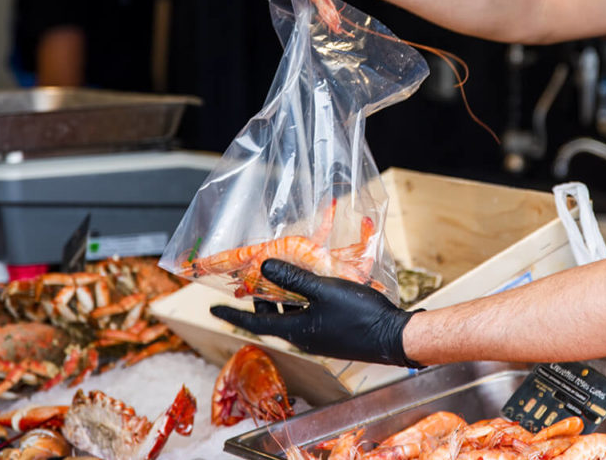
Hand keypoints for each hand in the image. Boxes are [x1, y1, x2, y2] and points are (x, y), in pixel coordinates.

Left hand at [209, 259, 419, 367]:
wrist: (393, 337)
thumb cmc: (358, 314)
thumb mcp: (323, 291)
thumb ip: (294, 279)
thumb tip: (265, 267)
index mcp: (295, 331)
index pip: (254, 323)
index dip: (232, 314)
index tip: (212, 309)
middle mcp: (303, 337)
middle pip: (272, 318)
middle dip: (260, 300)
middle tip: (254, 281)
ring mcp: (318, 337)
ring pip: (291, 316)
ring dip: (283, 298)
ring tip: (281, 275)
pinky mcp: (332, 333)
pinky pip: (307, 316)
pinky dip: (301, 301)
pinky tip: (311, 284)